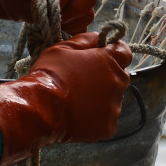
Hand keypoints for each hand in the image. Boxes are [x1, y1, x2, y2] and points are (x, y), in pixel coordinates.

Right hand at [0, 32, 131, 165]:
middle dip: (105, 75)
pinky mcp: (108, 127)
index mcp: (110, 61)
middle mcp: (118, 83)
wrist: (41, 109)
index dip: (113, 51)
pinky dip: (96, 116)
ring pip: (113, 98)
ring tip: (77, 99)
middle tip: (82, 79)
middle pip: (119, 76)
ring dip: (101, 96)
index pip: (124, 52)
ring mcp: (114, 107)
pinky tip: (78, 113)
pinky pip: (106, 118)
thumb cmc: (51, 74)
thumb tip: (99, 38)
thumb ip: (86, 39)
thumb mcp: (64, 47)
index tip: (101, 54)